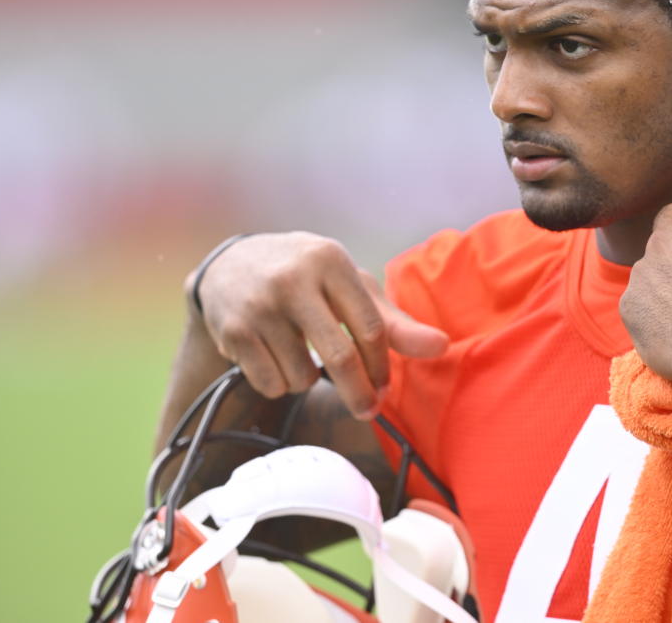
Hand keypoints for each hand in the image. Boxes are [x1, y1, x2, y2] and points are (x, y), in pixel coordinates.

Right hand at [190, 232, 447, 418]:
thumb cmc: (307, 278)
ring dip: (310, 382)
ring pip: (302, 378)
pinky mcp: (232, 332)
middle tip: (366, 411)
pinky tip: (273, 356)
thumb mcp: (348, 286)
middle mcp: (293, 280)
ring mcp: (259, 306)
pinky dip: (279, 384)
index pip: (370, 328)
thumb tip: (442, 347)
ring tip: (300, 354)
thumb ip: (392, 321)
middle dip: (359, 395)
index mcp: (330, 261)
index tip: (384, 387)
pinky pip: (271, 384)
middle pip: (340, 358)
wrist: (229, 264)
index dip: (381, 366)